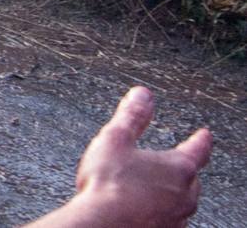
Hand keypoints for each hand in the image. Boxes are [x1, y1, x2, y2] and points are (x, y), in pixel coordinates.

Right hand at [70, 86, 210, 226]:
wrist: (103, 225)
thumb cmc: (110, 185)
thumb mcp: (115, 139)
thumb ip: (132, 116)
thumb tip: (142, 95)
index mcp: (178, 168)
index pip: (197, 148)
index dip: (200, 139)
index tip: (204, 134)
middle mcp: (184, 195)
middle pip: (190, 178)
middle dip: (181, 169)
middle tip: (170, 163)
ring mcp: (176, 218)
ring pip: (180, 201)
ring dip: (169, 192)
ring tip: (152, 188)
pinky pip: (168, 218)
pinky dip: (159, 211)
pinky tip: (144, 210)